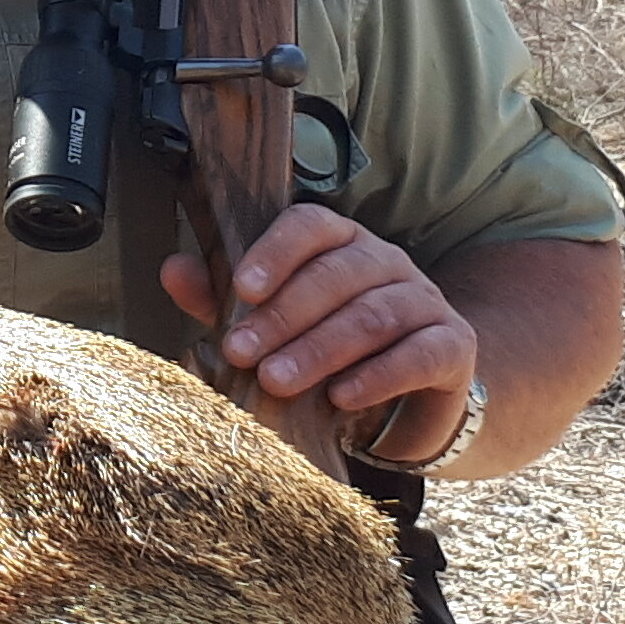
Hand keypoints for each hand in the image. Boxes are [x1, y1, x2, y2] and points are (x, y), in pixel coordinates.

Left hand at [161, 204, 474, 463]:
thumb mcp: (273, 324)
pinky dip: (378, 376)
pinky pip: (419, 354)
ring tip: (278, 381)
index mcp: (339, 242)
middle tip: (242, 353)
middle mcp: (385, 261)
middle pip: (337, 274)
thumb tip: (171, 269)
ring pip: (374, 314)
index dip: (276, 251)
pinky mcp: (453, 346)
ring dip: (320, 349)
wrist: (412, 393)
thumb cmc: (330, 347)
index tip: (242, 288)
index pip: (311, 225)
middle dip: (284, 315)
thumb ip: (222, 298)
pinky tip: (342, 398)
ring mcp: (424, 300)